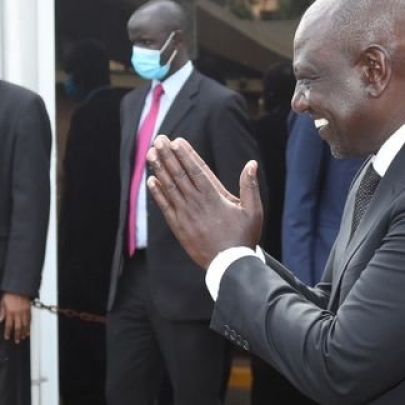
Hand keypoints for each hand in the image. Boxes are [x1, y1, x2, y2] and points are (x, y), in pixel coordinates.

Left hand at [0, 293, 31, 342]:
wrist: (19, 287)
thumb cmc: (10, 294)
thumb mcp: (3, 302)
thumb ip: (1, 313)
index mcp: (10, 312)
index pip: (8, 325)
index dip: (7, 332)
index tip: (6, 337)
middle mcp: (17, 314)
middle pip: (17, 327)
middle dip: (17, 335)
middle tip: (16, 341)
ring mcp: (24, 312)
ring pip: (24, 325)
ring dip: (23, 332)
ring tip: (22, 338)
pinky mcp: (29, 310)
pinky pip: (29, 321)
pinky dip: (29, 327)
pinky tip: (28, 331)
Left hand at [146, 135, 261, 268]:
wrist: (230, 264)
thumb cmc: (244, 237)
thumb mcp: (254, 211)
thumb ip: (250, 186)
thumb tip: (252, 164)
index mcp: (215, 196)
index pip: (196, 170)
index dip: (185, 155)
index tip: (176, 141)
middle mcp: (197, 203)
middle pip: (179, 174)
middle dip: (168, 156)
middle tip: (158, 140)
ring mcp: (186, 214)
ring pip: (170, 187)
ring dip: (159, 169)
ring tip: (151, 154)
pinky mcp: (178, 227)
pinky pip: (165, 207)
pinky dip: (157, 193)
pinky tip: (150, 181)